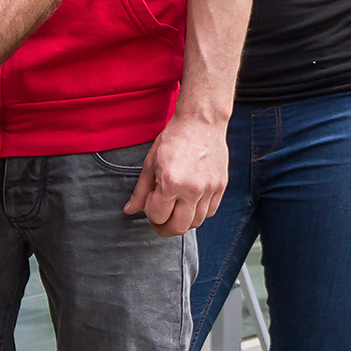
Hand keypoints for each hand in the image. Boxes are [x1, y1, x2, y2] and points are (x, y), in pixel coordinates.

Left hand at [121, 115, 226, 236]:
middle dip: (164, 228)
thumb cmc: (174, 139)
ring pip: (196, 223)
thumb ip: (141, 190)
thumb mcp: (150, 162)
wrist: (201, 122)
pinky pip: (210, 212)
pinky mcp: (220, 186)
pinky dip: (198, 213)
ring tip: (175, 209)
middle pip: (178, 228)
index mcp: (171, 182)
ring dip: (183, 221)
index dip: (150, 211)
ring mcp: (209, 189)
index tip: (150, 201)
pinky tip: (190, 202)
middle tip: (160, 219)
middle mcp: (192, 189)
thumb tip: (130, 210)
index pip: (157, 216)